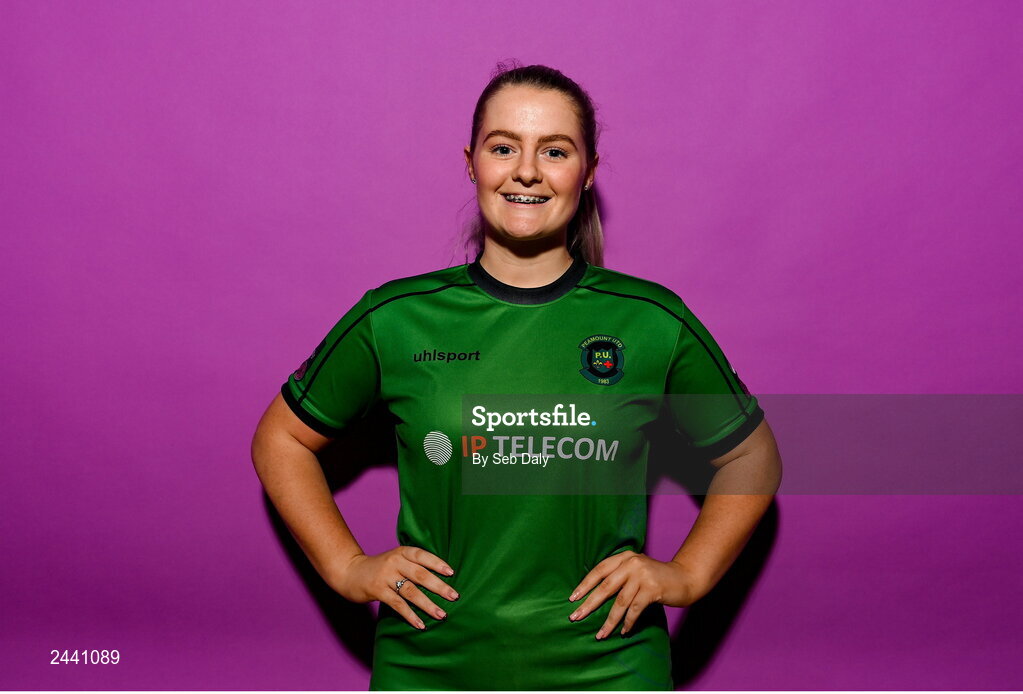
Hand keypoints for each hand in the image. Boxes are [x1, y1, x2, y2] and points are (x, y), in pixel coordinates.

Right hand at [327, 546, 458, 629]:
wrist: (350, 572)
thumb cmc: (380, 568)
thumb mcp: (396, 559)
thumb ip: (413, 565)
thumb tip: (441, 579)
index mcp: (401, 552)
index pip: (422, 555)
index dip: (437, 563)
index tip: (451, 573)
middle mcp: (394, 562)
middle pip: (420, 574)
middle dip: (439, 586)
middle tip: (454, 596)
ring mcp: (385, 576)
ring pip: (410, 591)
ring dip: (427, 604)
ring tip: (441, 614)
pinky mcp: (377, 590)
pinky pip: (397, 604)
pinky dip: (410, 615)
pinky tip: (420, 624)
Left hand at [567, 551, 701, 638]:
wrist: (685, 578)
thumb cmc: (656, 578)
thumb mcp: (636, 570)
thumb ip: (619, 576)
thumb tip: (593, 595)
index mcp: (625, 557)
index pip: (600, 570)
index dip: (585, 584)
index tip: (573, 598)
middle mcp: (632, 563)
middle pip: (605, 586)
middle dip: (589, 604)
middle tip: (575, 617)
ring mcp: (643, 575)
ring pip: (620, 602)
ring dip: (609, 621)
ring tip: (600, 634)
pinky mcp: (653, 589)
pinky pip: (635, 609)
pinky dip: (628, 622)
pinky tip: (623, 632)